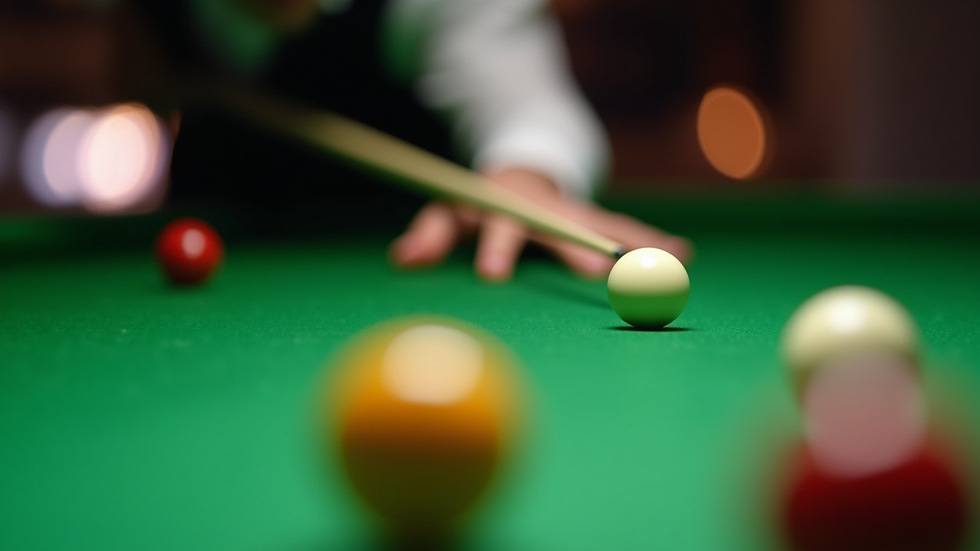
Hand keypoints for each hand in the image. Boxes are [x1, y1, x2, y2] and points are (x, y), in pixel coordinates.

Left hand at [389, 168, 691, 281]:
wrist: (516, 169)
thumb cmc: (478, 201)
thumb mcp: (449, 211)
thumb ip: (429, 234)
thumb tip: (401, 260)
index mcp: (505, 210)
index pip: (499, 230)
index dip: (495, 250)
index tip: (493, 275)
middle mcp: (545, 211)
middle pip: (563, 231)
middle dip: (580, 251)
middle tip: (602, 274)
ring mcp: (575, 213)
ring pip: (606, 226)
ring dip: (635, 242)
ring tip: (668, 258)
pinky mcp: (595, 218)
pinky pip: (627, 228)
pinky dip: (653, 240)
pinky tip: (684, 253)